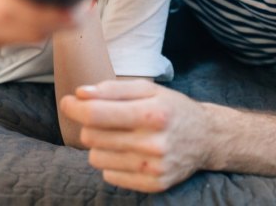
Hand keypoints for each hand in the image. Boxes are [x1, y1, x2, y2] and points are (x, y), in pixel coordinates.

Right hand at [0, 0, 78, 48]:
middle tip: (82, 11)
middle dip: (55, 22)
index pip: (8, 5)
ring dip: (50, 28)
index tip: (75, 11)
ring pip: (20, 38)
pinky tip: (49, 18)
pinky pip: (14, 41)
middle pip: (18, 26)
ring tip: (72, 11)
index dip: (43, 13)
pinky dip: (35, 31)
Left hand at [60, 79, 209, 192]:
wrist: (206, 138)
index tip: (68, 102)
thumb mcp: (148, 89)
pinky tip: (129, 152)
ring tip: (119, 136)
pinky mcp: (153, 185)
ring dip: (100, 145)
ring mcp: (153, 168)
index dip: (75, 108)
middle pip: (92, 136)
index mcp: (152, 113)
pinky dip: (112, 162)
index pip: (97, 114)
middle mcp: (154, 143)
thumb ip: (113, 89)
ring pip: (96, 158)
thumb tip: (80, 93)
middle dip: (90, 124)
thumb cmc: (172, 108)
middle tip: (105, 118)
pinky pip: (109, 176)